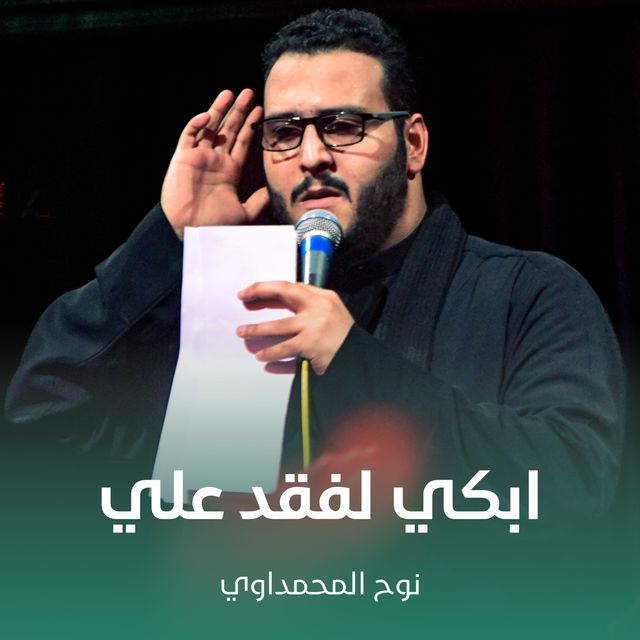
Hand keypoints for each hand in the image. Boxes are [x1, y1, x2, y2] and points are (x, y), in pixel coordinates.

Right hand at [160, 89, 268, 238]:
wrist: (197, 233)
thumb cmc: (220, 226)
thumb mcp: (246, 213)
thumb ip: (259, 201)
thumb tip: (272, 191)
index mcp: (230, 171)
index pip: (242, 143)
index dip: (250, 126)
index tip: (260, 111)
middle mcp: (215, 161)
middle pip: (228, 130)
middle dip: (238, 112)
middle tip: (249, 93)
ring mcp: (198, 158)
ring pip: (209, 127)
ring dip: (219, 110)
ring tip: (230, 93)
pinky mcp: (182, 159)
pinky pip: (188, 136)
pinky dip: (196, 124)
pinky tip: (208, 115)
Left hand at [236, 281, 354, 374]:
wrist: (360, 359)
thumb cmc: (343, 338)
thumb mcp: (332, 313)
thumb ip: (311, 306)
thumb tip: (282, 300)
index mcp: (324, 297)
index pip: (290, 285)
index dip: (267, 286)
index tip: (250, 290)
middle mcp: (319, 307)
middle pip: (283, 294)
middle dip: (259, 294)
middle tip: (243, 299)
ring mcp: (315, 327)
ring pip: (278, 327)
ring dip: (257, 331)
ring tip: (243, 333)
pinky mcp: (311, 346)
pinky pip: (284, 350)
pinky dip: (272, 355)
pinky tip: (263, 359)